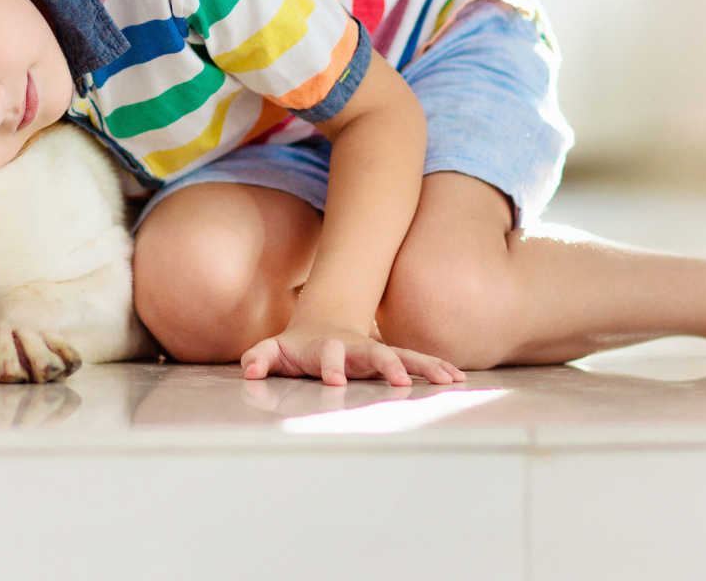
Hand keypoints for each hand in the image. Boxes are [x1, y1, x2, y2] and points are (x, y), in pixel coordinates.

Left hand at [240, 321, 463, 386]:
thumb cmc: (296, 347)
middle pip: (374, 353)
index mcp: (327, 347)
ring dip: (422, 367)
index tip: (335, 381)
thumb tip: (249, 372)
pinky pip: (416, 362)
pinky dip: (435, 368)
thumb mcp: (272, 350)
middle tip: (399, 381)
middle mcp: (356, 348)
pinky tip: (456, 378)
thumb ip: (259, 358)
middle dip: (386, 365)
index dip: (331, 366)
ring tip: (447, 379)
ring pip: (403, 356)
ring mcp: (375, 352)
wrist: (321, 325)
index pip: (329, 355)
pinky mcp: (391, 360)